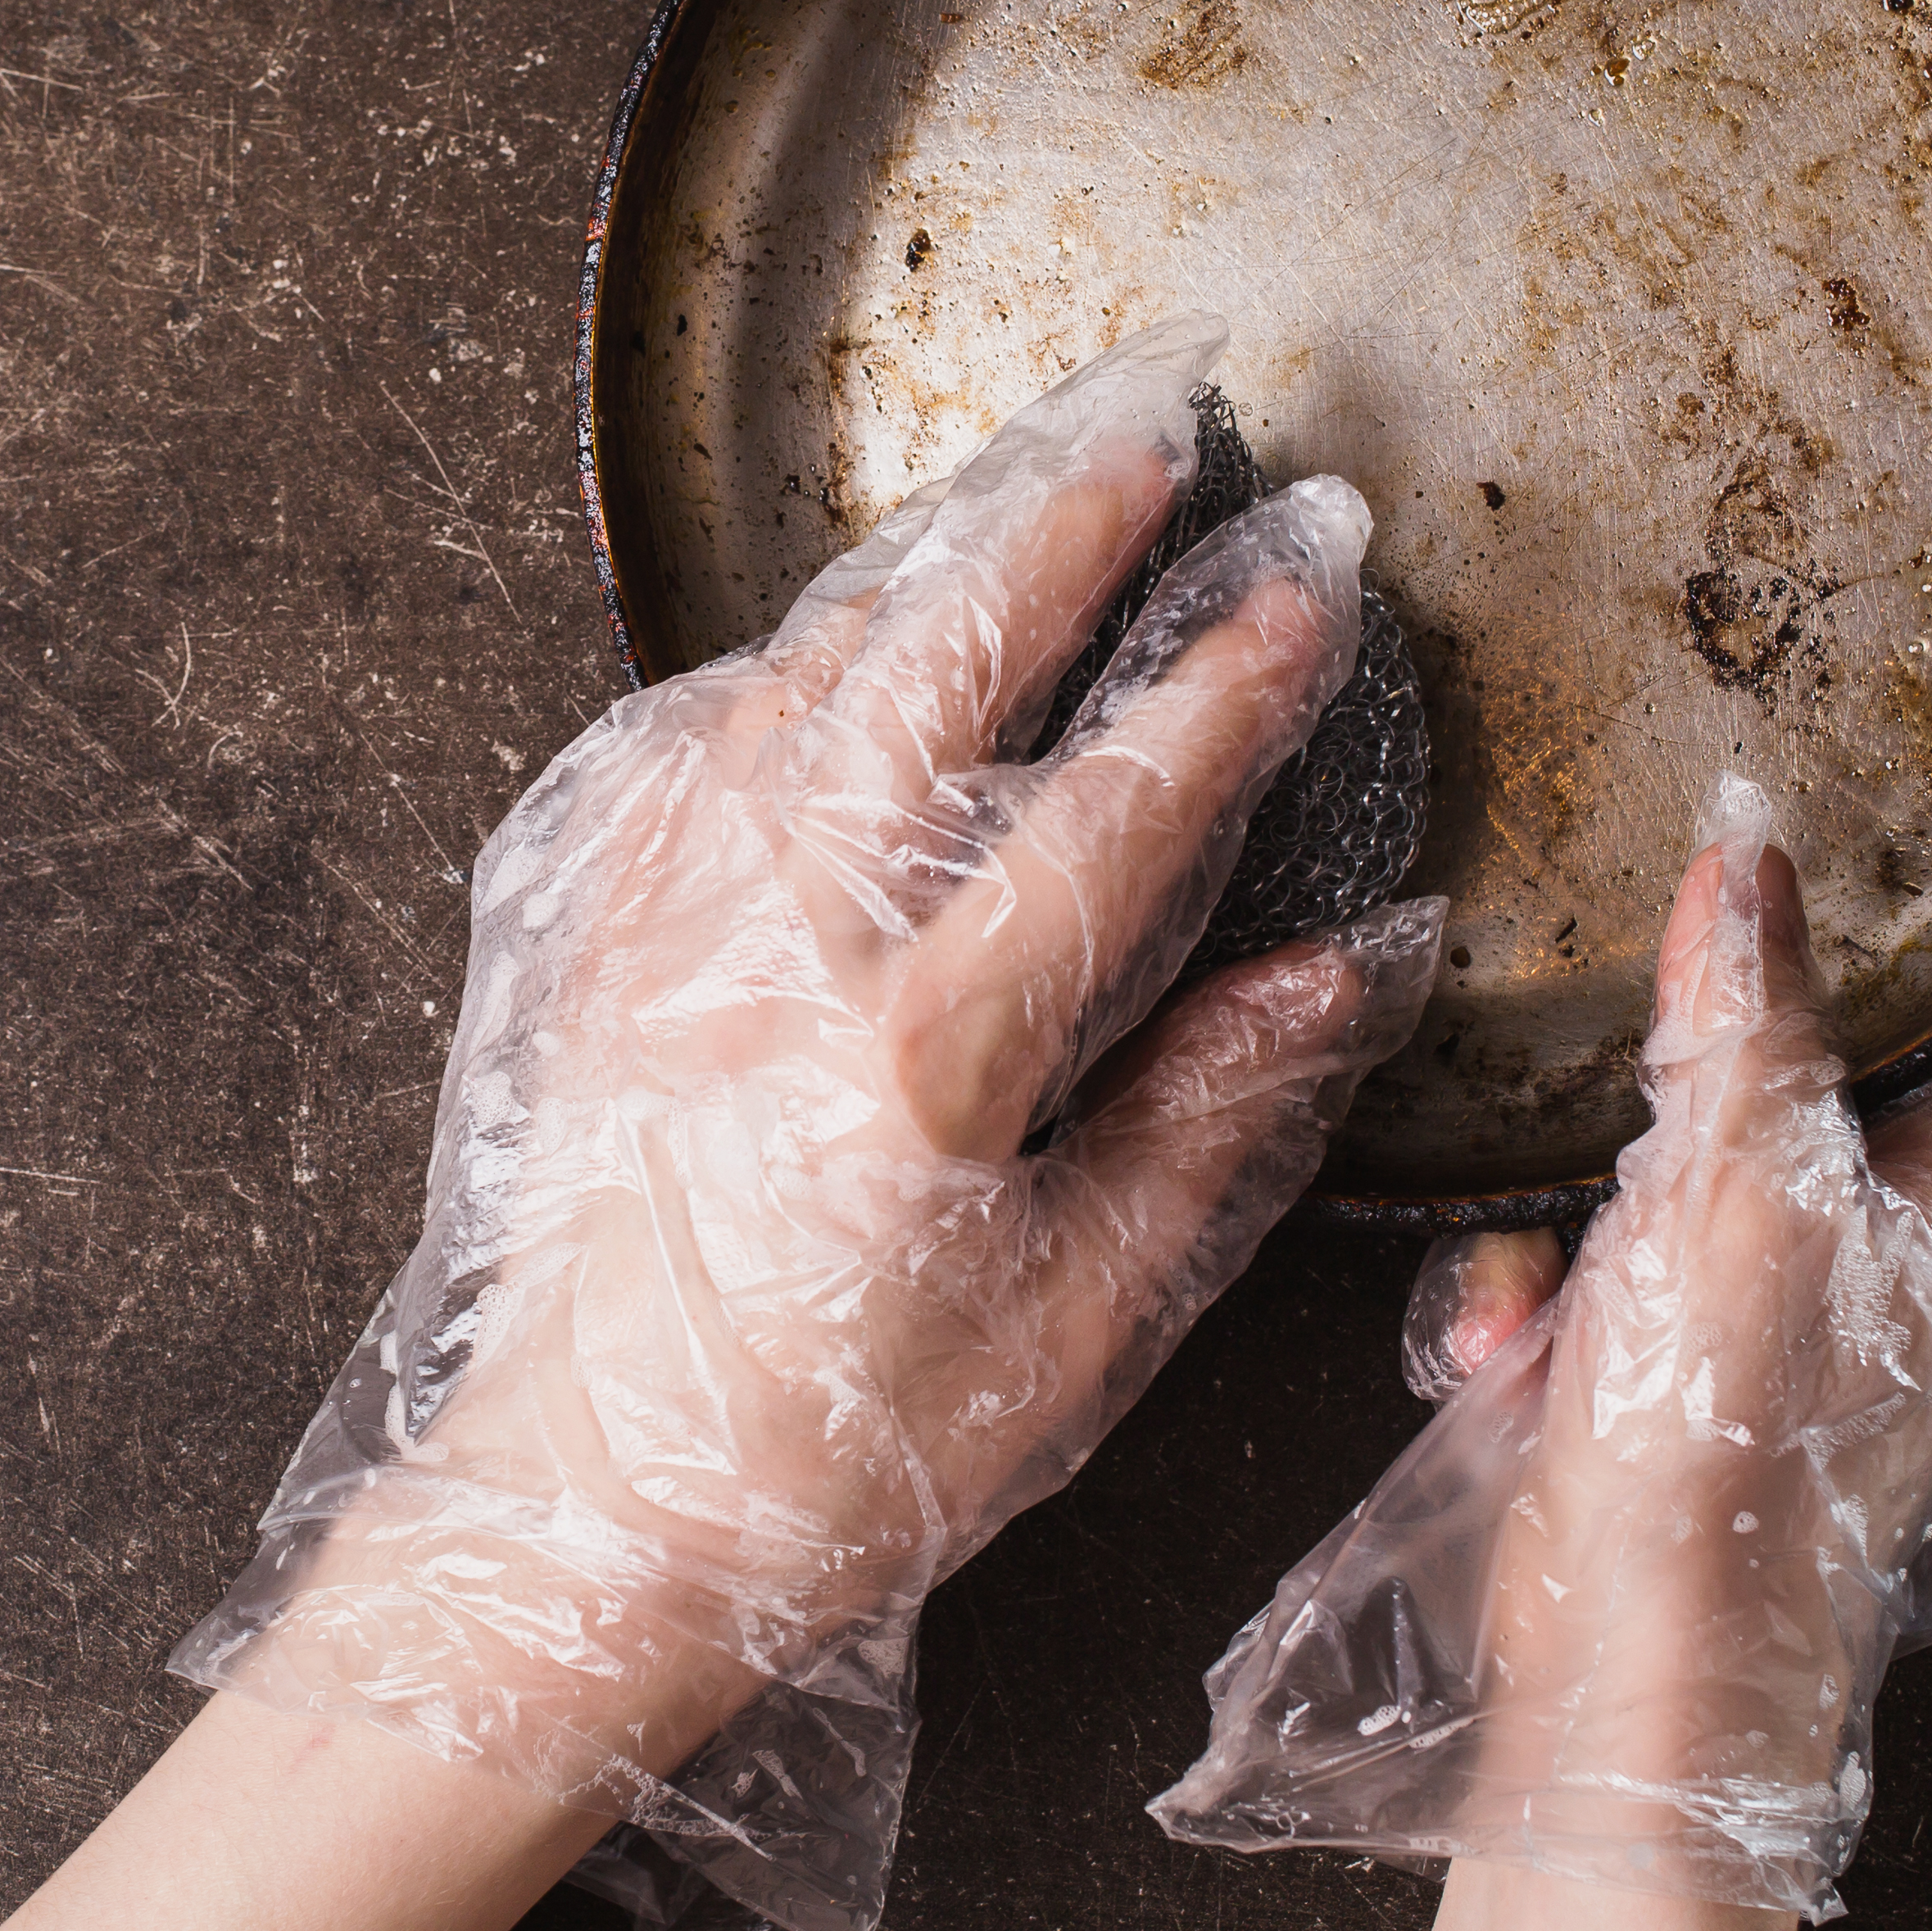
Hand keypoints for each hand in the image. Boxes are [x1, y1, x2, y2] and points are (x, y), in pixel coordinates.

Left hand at [169, 315, 1444, 1930]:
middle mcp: (778, 937)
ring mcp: (663, 918)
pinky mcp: (585, 935)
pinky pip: (692, 737)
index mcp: (923, 1041)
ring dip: (925, 562)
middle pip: (938, 658)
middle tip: (1156, 419)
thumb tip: (1352, 964)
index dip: (1230, 677)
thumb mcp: (1077, 1320)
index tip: (1310, 578)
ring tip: (1024, 484)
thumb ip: (1215, 1117)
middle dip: (1060, 519)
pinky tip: (841, 635)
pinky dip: (786, 658)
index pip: (1119, 800)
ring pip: (804, 668)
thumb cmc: (833, 1448)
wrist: (580, 1510)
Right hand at [1156, 776, 1931, 1930]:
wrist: (1632, 1683)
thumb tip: (1749, 847)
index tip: (1815, 787)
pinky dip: (1531, 1290)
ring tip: (1550, 1273)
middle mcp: (1897, 1230)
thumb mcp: (1737, 1182)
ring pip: (1659, 1139)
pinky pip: (1588, 1251)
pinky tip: (1513, 1349)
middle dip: (1662, 1058)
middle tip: (1607, 1057)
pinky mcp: (1674, 1356)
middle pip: (1792, 1041)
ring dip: (1570, 1193)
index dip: (1908, 877)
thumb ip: (1741, 1002)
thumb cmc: (1731, 1466)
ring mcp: (1781, 1296)